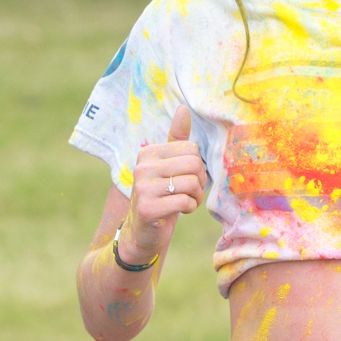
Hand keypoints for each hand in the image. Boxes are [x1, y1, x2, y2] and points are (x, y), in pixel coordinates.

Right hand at [119, 105, 208, 264]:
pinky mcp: (148, 208)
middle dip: (199, 182)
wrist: (141, 231)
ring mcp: (143, 188)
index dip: (197, 166)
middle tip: (190, 192)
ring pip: (191, 184)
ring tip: (184, 202)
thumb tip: (184, 108)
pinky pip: (185, 202)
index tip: (187, 178)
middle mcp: (142, 167)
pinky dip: (189, 208)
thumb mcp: (167, 166)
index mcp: (148, 153)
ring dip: (195, 197)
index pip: (191, 149)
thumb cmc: (160, 195)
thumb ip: (176, 139)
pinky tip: (179, 211)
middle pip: (194, 165)